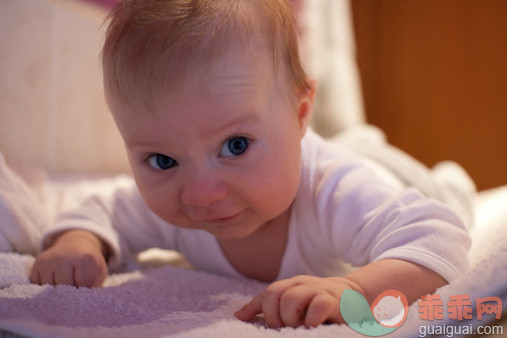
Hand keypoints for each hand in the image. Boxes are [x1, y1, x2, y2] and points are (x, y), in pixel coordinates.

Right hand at [29, 230, 107, 287]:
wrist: (75, 245)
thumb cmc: (89, 263)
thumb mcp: (99, 271)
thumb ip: (95, 286)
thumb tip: (84, 302)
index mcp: (85, 257)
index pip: (83, 283)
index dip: (86, 287)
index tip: (87, 283)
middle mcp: (64, 257)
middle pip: (65, 287)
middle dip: (71, 291)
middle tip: (75, 285)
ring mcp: (48, 261)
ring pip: (50, 289)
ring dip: (57, 291)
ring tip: (65, 282)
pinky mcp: (36, 265)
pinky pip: (38, 286)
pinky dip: (46, 288)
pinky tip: (55, 281)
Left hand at [235, 275, 362, 327]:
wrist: (354, 296)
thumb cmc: (317, 302)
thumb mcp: (292, 300)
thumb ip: (267, 306)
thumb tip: (238, 315)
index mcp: (291, 285)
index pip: (269, 293)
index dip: (263, 311)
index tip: (271, 327)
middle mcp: (302, 284)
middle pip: (276, 294)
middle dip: (275, 316)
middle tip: (285, 328)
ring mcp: (318, 290)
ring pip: (292, 298)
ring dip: (291, 318)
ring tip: (299, 327)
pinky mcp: (334, 300)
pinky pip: (318, 306)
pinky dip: (312, 319)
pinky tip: (314, 326)